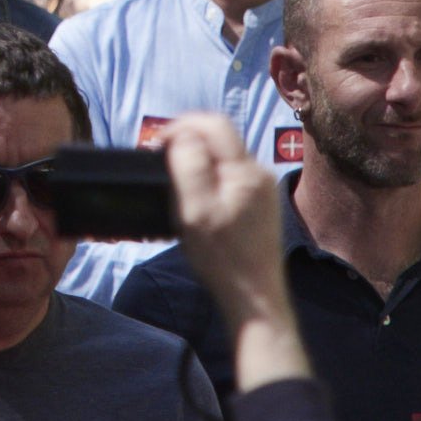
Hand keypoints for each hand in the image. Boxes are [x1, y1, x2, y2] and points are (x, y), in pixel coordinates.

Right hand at [161, 109, 287, 326]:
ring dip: (198, 161)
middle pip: (220, 138)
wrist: (255, 297)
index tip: (157, 145)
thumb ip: (190, 165)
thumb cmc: (223, 259)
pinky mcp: (261, 205)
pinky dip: (210, 178)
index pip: (213, 123)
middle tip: (162, 162)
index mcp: (245, 170)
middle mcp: (259, 172)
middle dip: (188, 141)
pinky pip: (231, 177)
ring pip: (225, 158)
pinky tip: (198, 202)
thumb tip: (184, 135)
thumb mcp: (196, 210)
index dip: (181, 125)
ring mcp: (263, 189)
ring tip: (177, 184)